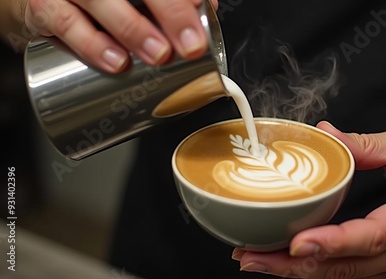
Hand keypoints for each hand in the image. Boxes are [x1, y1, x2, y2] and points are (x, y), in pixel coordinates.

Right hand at [24, 0, 218, 72]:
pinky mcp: (44, 7)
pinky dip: (92, 45)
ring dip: (132, 29)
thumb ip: (168, 0)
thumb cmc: (97, 0)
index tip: (200, 13)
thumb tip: (205, 7)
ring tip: (157, 54)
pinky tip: (115, 61)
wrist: (43, 1)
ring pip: (97, 1)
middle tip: (189, 45)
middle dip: (169, 12)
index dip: (176, 1)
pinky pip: (64, 23)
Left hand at [232, 122, 385, 277]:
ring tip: (259, 261)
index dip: (333, 243)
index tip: (295, 244)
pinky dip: (320, 270)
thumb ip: (364, 144)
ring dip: (301, 273)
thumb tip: (323, 134)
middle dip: (298, 267)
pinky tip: (288, 263)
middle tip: (253, 258)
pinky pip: (354, 274)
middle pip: (353, 266)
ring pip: (349, 277)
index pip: (374, 235)